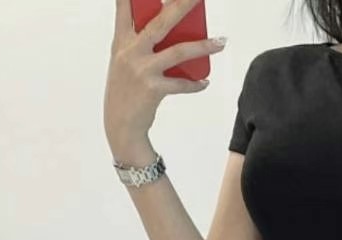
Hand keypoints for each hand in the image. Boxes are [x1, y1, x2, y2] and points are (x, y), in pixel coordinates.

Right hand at [105, 0, 225, 157]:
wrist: (120, 125)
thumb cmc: (125, 90)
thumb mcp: (123, 61)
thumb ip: (138, 42)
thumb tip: (169, 27)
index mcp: (121, 41)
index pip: (124, 7)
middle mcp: (131, 51)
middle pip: (161, 21)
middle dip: (182, 5)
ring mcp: (142, 70)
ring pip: (179, 52)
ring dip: (204, 46)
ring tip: (221, 42)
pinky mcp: (153, 89)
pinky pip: (181, 84)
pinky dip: (195, 84)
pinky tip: (204, 82)